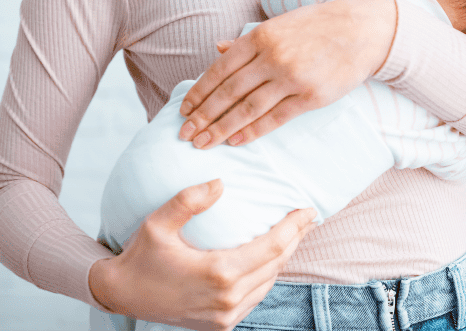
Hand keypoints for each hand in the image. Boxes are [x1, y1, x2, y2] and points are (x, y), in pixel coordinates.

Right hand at [89, 180, 316, 330]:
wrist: (122, 295)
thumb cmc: (141, 256)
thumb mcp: (158, 223)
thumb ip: (188, 200)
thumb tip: (220, 183)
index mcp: (219, 273)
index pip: (272, 248)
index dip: (294, 228)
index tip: (308, 210)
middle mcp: (227, 299)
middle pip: (276, 264)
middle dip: (296, 238)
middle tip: (309, 217)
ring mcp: (225, 316)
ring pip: (269, 282)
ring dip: (284, 257)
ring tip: (295, 234)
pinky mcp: (221, 324)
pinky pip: (256, 296)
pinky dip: (268, 275)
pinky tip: (271, 258)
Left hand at [178, 0, 396, 148]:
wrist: (360, 30)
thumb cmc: (317, 25)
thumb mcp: (278, 24)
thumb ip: (246, 39)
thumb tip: (217, 48)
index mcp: (260, 37)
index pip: (220, 70)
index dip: (199, 93)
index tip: (184, 110)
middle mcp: (272, 57)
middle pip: (229, 92)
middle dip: (204, 116)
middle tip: (185, 134)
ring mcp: (292, 77)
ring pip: (248, 108)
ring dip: (222, 128)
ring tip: (204, 143)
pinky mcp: (311, 96)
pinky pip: (276, 117)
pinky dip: (254, 131)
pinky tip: (237, 141)